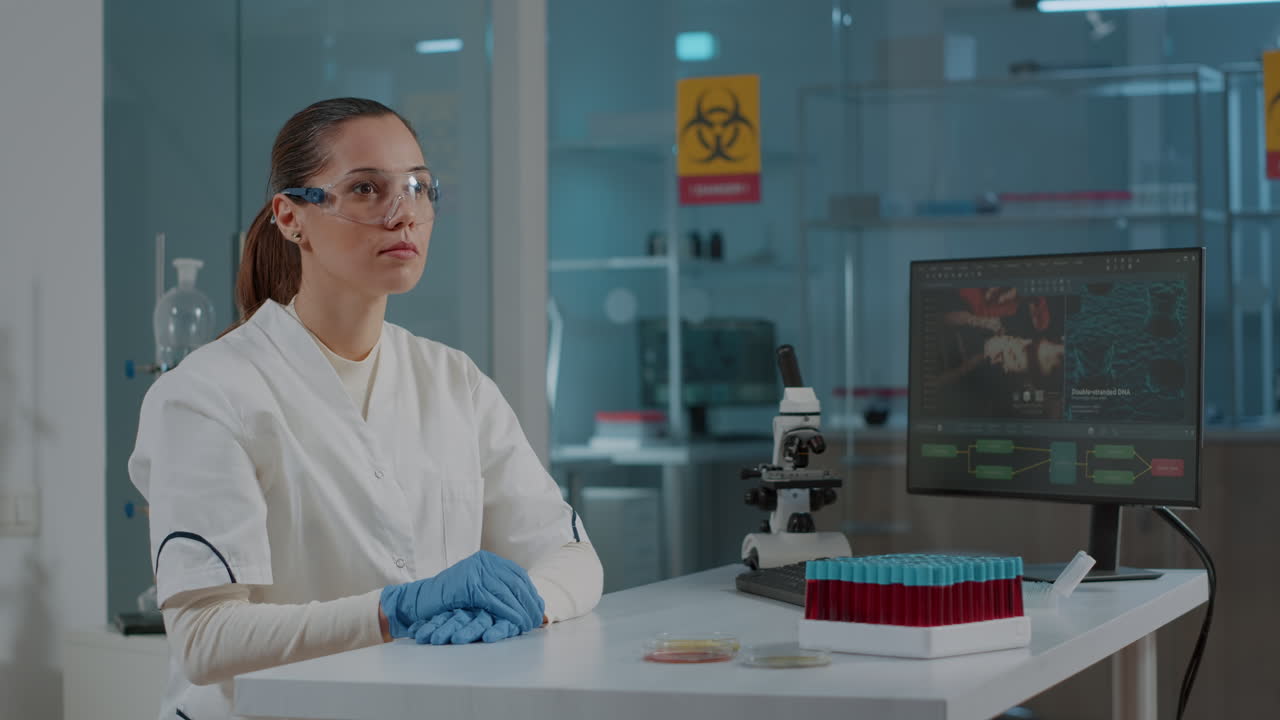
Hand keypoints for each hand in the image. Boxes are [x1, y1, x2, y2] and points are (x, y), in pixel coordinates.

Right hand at [380, 551, 544, 637]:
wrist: (421, 600)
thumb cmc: (450, 600)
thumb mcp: (478, 589)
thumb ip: (499, 591)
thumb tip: (530, 604)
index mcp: (489, 560)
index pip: (518, 575)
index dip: (531, 593)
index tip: (539, 610)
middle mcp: (484, 561)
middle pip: (516, 582)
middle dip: (529, 603)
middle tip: (536, 621)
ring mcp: (476, 570)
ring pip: (507, 591)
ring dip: (521, 610)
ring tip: (528, 624)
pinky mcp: (468, 584)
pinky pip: (494, 600)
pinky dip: (507, 612)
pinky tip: (515, 623)